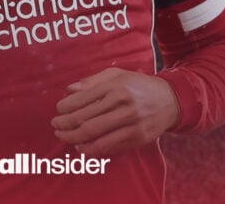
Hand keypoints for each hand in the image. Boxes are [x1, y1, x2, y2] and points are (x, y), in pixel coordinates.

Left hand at [51, 67, 179, 156]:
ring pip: (95, 136)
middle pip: (86, 120)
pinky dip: (91, 149)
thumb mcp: (117, 75)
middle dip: (65, 125)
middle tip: (55, 126)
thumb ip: (92, 81)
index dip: (66, 107)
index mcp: (115, 86)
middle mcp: (123, 104)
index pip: (83, 99)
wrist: (169, 100)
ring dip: (74, 139)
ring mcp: (131, 122)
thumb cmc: (138, 86)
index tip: (58, 110)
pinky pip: (109, 147)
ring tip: (64, 137)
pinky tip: (81, 147)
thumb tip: (69, 89)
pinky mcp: (137, 137)